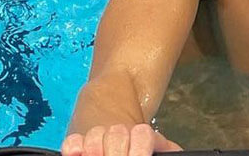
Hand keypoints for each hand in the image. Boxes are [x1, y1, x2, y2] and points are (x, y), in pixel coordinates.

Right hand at [61, 123, 182, 155]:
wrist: (110, 99)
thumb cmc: (134, 136)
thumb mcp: (152, 139)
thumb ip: (164, 145)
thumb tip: (177, 153)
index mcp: (138, 133)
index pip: (142, 136)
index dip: (140, 149)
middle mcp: (116, 132)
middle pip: (117, 137)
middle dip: (117, 154)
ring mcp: (95, 133)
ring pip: (94, 139)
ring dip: (95, 151)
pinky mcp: (76, 138)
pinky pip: (71, 142)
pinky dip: (73, 148)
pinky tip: (77, 154)